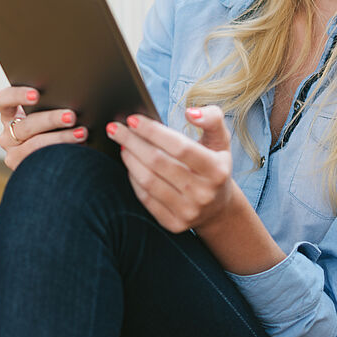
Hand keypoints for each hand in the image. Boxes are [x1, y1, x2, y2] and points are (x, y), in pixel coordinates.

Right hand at [0, 85, 87, 169]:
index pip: (3, 100)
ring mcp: (14, 154)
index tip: (37, 95)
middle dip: (50, 120)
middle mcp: (7, 135)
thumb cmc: (53, 127)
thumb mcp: (45, 113)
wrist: (52, 164)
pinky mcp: (24, 169)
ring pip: (35, 146)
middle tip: (71, 116)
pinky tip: (78, 149)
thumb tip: (72, 95)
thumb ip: (50, 104)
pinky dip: (61, 153)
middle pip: (26, 126)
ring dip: (61, 138)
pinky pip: (42, 162)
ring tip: (81, 133)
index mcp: (9, 114)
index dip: (17, 95)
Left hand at [106, 106, 234, 232]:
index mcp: (217, 170)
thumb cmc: (214, 164)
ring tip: (122, 144)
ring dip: (130, 159)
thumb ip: (212, 119)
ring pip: (148, 181)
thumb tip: (190, 112)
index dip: (153, 131)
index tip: (132, 119)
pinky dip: (133, 178)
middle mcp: (204, 194)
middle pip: (158, 162)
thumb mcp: (221, 140)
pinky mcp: (173, 224)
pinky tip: (130, 164)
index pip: (180, 147)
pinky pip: (145, 198)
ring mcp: (188, 211)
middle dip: (132, 142)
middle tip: (115, 128)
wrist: (218, 207)